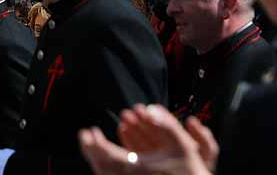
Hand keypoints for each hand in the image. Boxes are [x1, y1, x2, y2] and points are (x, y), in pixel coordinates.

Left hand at [81, 105, 214, 174]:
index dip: (95, 144)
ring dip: (98, 159)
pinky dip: (108, 167)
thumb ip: (167, 124)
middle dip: (91, 151)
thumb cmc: (191, 172)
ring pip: (107, 174)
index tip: (87, 132)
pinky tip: (110, 158)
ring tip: (93, 146)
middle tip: (85, 137)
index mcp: (138, 168)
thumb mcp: (184, 145)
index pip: (107, 155)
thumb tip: (151, 108)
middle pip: (102, 166)